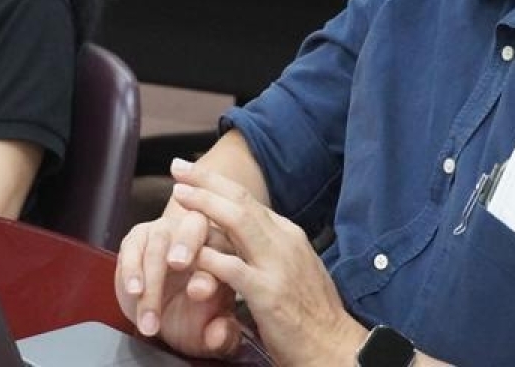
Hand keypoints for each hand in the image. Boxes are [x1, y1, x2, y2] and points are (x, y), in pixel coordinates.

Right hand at [115, 192, 241, 358]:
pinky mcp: (137, 239)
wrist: (161, 315)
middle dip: (185, 243)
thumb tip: (219, 335)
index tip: (200, 291)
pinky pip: (132, 247)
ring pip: (158, 242)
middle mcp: (196, 232)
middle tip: (177, 263)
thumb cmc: (194, 316)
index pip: (222, 249)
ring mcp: (165, 231)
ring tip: (151, 314)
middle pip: (193, 225)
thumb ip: (221, 333)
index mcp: (223, 250)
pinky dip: (131, 270)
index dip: (210, 268)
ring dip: (152, 279)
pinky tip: (135, 292)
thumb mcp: (211, 328)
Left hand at [171, 160, 365, 366]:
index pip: (248, 201)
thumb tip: (239, 236)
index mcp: (288, 234)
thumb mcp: (293, 269)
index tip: (193, 174)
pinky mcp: (269, 293)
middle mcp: (284, 241)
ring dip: (205, 204)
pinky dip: (209, 257)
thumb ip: (268, 250)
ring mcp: (277, 265)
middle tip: (179, 167)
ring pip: (238, 222)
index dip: (218, 185)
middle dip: (206, 181)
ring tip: (179, 195)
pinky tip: (190, 252)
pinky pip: (234, 268)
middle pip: (240, 201)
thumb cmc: (312, 313)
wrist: (335, 347)